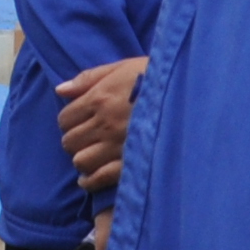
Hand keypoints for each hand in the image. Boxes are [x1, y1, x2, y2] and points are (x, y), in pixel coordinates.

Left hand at [58, 55, 147, 190]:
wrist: (189, 94)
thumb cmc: (155, 77)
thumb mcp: (122, 68)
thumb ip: (89, 78)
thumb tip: (60, 89)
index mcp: (100, 99)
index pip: (65, 118)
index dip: (70, 121)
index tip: (82, 122)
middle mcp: (104, 124)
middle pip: (69, 142)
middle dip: (76, 141)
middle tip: (88, 140)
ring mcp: (117, 146)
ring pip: (80, 161)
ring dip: (84, 160)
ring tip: (94, 156)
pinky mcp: (130, 163)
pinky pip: (99, 178)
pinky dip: (91, 181)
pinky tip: (91, 179)